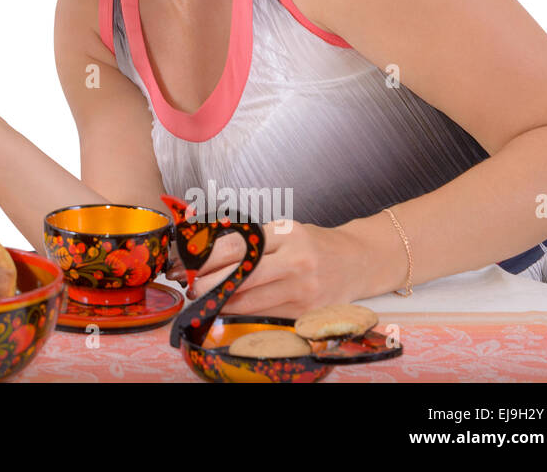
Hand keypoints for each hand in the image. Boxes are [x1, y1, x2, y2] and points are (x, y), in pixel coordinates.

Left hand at [186, 220, 362, 317]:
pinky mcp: (307, 312)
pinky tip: (229, 310)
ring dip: (222, 301)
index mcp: (287, 234)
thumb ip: (253, 239)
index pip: (238, 246)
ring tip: (205, 298)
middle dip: (210, 283)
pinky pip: (266, 315)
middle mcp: (297, 261)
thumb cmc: (313, 244)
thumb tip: (207, 248)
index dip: (208, 257)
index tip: (190, 264)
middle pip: (241, 275)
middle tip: (191, 286)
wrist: (357, 262)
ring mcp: (303, 289)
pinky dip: (244, 314)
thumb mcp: (285, 230)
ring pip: (250, 301)